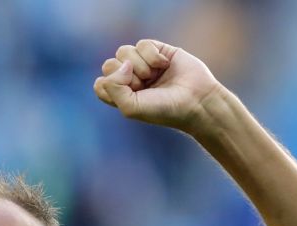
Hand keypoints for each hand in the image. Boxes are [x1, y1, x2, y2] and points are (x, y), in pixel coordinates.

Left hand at [94, 40, 221, 131]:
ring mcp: (143, 64)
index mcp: (121, 96)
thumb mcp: (131, 107)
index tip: (131, 95)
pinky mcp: (157, 51)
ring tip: (155, 75)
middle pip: (109, 64)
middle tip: (144, 85)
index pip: (101, 84)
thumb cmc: (164, 110)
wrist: (195, 100)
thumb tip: (123, 63)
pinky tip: (164, 65)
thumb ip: (113, 88)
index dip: (112, 87)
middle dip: (126, 75)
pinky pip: (143, 44)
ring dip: (140, 65)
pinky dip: (152, 55)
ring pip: (123, 51)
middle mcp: (129, 79)